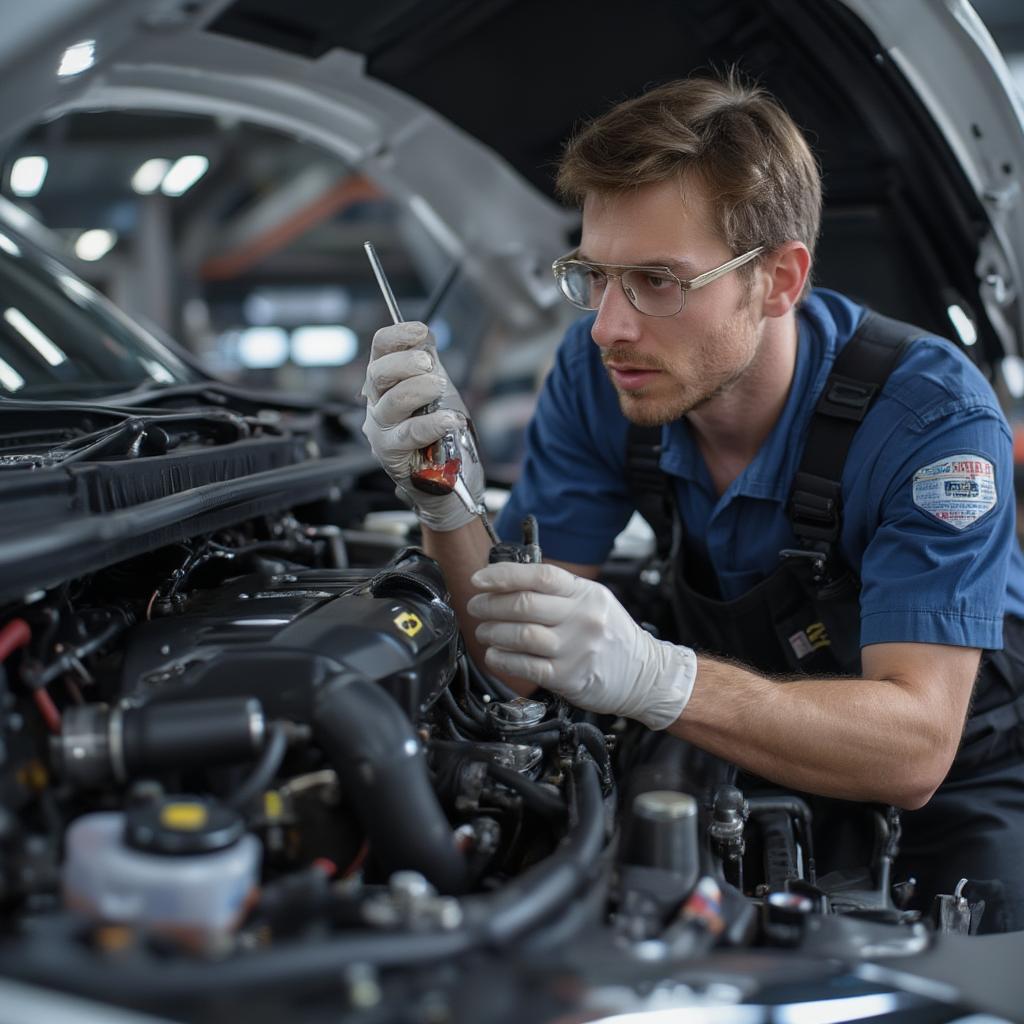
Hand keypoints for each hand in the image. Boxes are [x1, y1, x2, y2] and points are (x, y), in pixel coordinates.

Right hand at [362, 321, 483, 530]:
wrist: (448, 479)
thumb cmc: (440, 435)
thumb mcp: (438, 391)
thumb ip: (429, 364)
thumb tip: (424, 334)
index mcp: (387, 383)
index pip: (380, 350)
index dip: (398, 335)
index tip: (420, 330)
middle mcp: (377, 404)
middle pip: (377, 373)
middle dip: (405, 363)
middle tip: (429, 364)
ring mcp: (381, 431)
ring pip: (391, 402)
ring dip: (419, 389)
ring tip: (439, 389)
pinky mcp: (391, 455)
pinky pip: (409, 434)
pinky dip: (433, 423)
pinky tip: (450, 419)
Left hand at [467, 562, 695, 729]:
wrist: (645, 675)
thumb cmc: (612, 636)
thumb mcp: (593, 601)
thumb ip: (558, 592)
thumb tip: (508, 582)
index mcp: (586, 593)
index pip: (540, 575)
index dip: (504, 575)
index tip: (479, 579)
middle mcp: (582, 618)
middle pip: (525, 604)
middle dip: (490, 604)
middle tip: (476, 606)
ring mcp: (576, 649)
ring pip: (521, 634)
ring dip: (492, 632)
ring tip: (484, 631)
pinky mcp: (569, 677)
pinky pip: (525, 665)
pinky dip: (503, 659)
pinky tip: (495, 654)